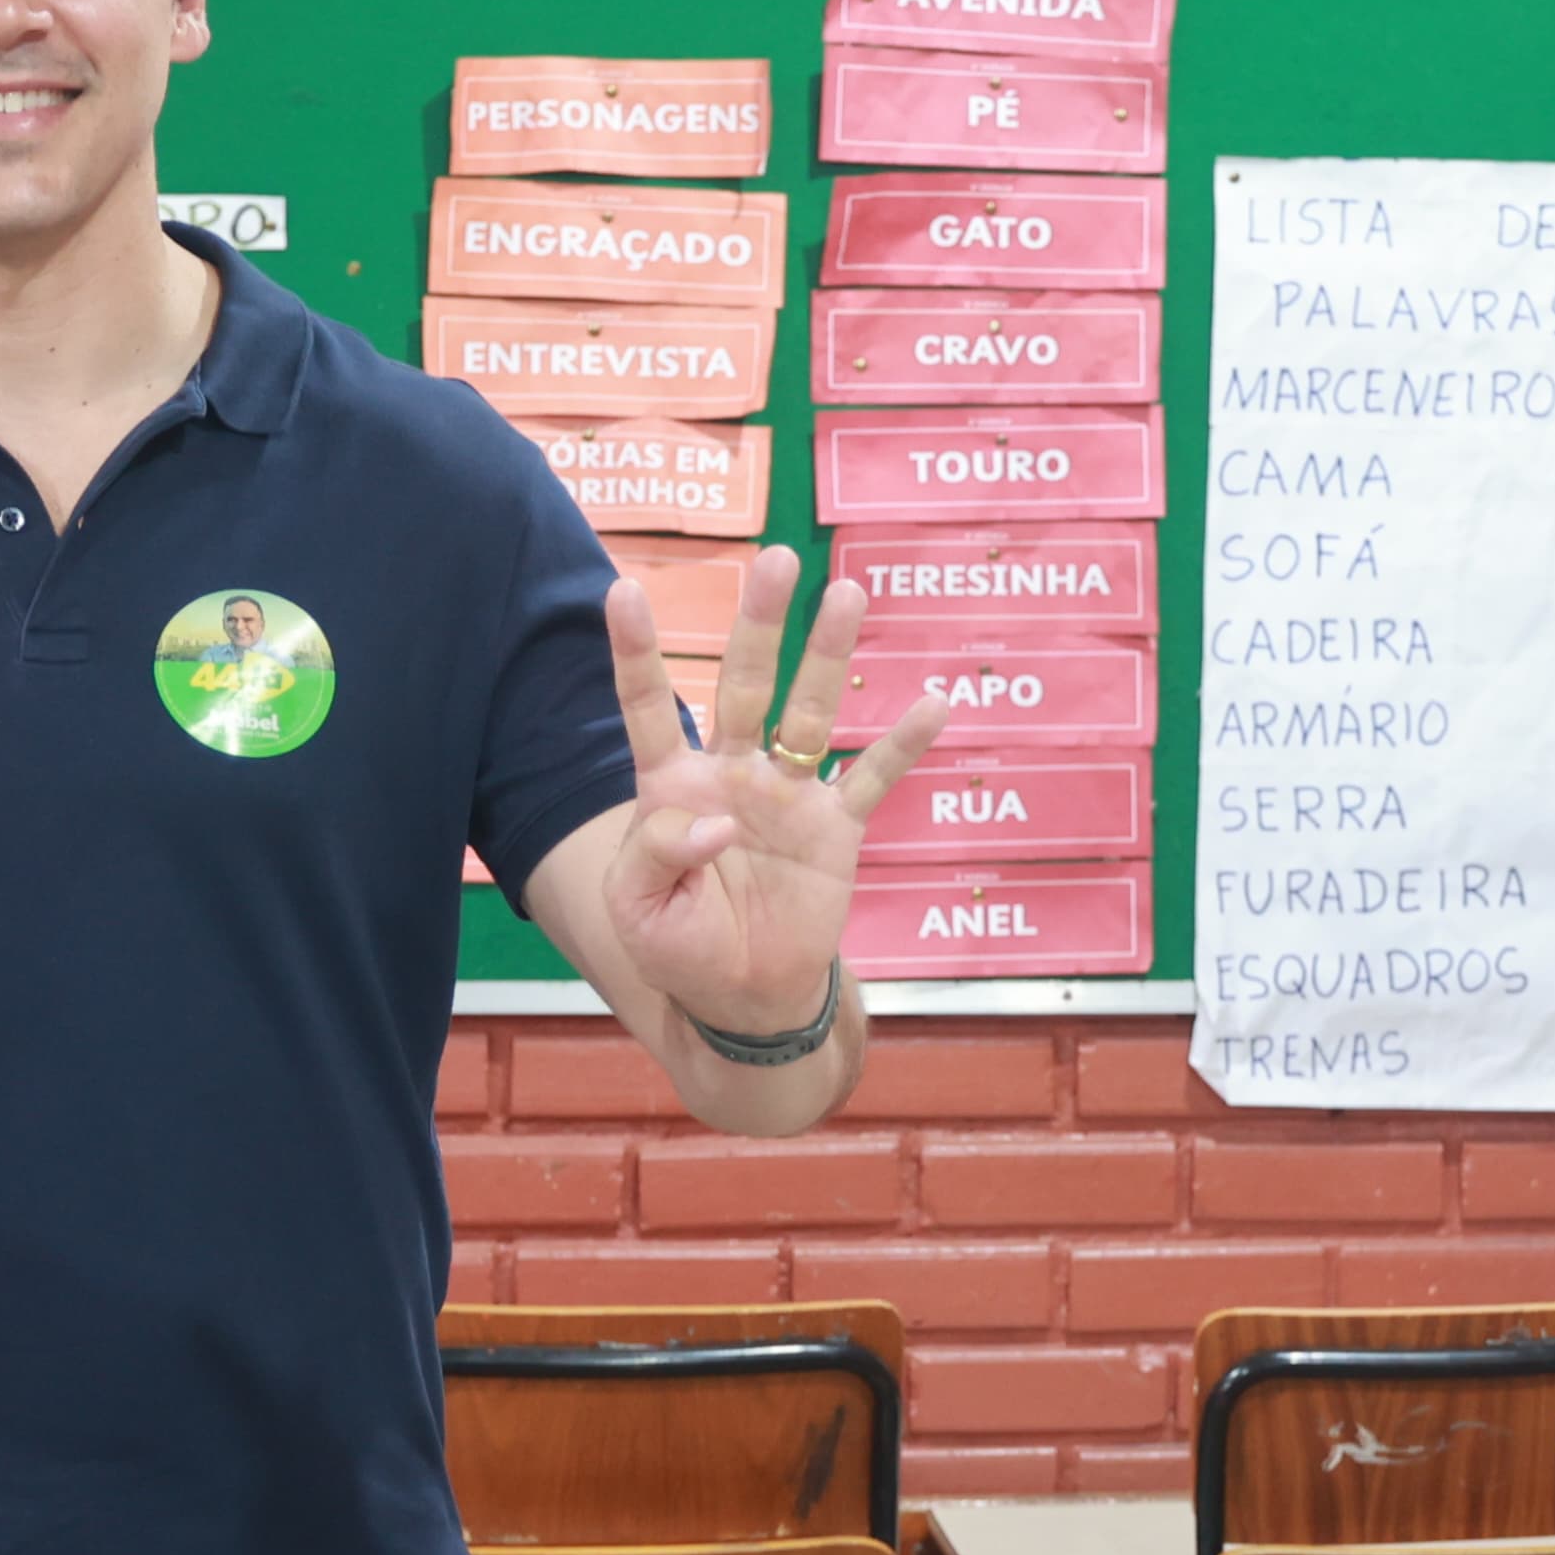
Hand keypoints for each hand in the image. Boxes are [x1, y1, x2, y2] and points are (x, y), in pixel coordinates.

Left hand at [601, 547, 943, 1038]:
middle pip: (745, 682)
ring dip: (829, 655)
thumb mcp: (637, 910)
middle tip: (776, 558)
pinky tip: (933, 703)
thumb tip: (719, 819)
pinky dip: (903, 743)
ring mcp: (787, 794)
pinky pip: (872, 778)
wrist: (743, 996)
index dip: (635, 652)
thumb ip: (657, 854)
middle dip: (759, 621)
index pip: (649, 707)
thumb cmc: (679, 947)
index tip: (621, 589)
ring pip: (810, 711)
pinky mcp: (836, 827)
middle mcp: (732, 772)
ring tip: (847, 592)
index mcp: (671, 787)